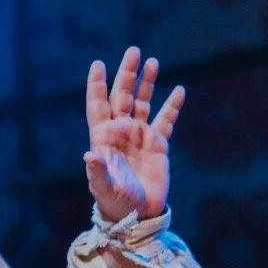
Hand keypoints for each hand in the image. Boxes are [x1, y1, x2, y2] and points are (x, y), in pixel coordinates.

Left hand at [83, 47, 184, 220]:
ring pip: (143, 102)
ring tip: (152, 62)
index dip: (97, 85)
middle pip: (122, 96)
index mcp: (103, 137)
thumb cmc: (115, 201)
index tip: (98, 64)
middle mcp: (120, 131)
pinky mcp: (158, 144)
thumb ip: (97, 171)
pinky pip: (166, 120)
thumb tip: (88, 156)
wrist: (138, 215)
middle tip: (134, 52)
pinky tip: (178, 90)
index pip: (98, 104)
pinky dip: (172, 106)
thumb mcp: (104, 187)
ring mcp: (139, 135)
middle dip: (127, 74)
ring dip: (147, 82)